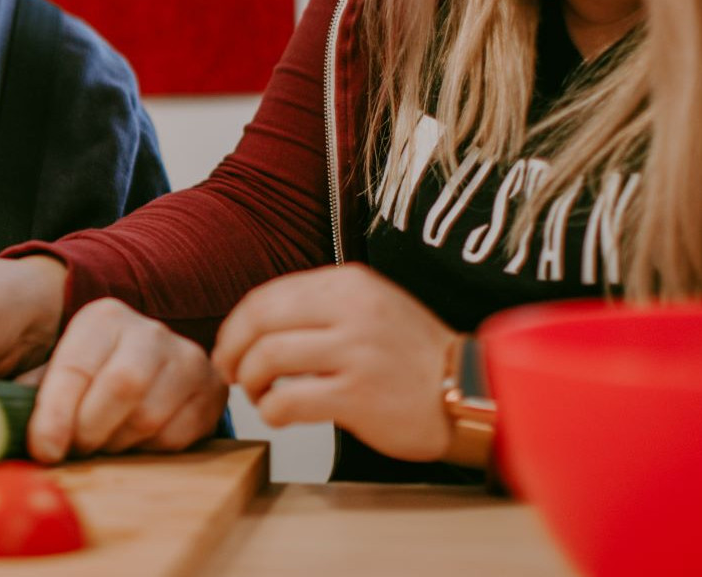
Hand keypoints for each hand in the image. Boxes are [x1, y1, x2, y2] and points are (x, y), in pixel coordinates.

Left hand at [26, 298, 226, 462]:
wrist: (145, 362)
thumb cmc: (88, 375)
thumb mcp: (54, 370)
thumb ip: (27, 392)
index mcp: (102, 319)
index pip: (76, 368)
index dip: (56, 414)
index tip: (43, 450)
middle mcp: (148, 331)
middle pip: (122, 388)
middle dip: (91, 430)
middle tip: (74, 449)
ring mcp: (186, 357)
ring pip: (150, 415)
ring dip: (118, 442)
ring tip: (101, 442)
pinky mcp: (211, 388)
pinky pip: (180, 433)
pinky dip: (151, 448)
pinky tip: (134, 439)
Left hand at [210, 263, 454, 461]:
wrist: (470, 393)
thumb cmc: (415, 357)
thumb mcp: (372, 307)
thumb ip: (320, 307)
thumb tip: (256, 324)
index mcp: (350, 284)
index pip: (269, 296)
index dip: (238, 324)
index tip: (232, 345)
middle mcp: (351, 310)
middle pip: (260, 322)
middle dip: (233, 350)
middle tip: (232, 372)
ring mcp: (355, 352)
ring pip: (267, 358)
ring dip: (250, 382)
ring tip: (259, 396)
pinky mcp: (357, 396)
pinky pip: (288, 401)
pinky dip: (271, 411)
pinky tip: (279, 416)